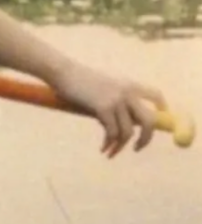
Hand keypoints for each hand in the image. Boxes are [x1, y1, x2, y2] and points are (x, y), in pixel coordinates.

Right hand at [47, 58, 165, 156]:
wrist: (62, 71)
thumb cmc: (77, 79)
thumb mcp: (103, 86)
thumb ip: (117, 99)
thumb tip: (123, 119)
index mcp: (129, 84)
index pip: (155, 96)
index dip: (161, 110)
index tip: (156, 125)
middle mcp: (127, 92)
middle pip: (149, 121)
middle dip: (146, 139)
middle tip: (137, 148)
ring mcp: (116, 100)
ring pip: (128, 132)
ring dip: (120, 146)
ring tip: (111, 152)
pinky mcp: (104, 108)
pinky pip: (112, 133)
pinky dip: (109, 144)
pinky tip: (103, 148)